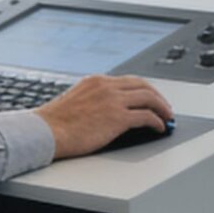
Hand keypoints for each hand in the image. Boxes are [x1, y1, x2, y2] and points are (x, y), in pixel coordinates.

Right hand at [37, 74, 174, 157]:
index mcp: (96, 81)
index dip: (143, 90)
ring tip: (168, 117)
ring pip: (149, 98)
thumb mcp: (75, 101)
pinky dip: (157, 122)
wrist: (45, 132)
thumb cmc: (54, 123)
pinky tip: (159, 128)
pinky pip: (147, 116)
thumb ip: (92, 100)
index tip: (150, 98)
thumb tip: (104, 111)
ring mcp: (113, 101)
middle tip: (165, 107)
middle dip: (157, 96)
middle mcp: (107, 86)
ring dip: (162, 108)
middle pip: (143, 85)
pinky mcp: (118, 117)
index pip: (128, 81)